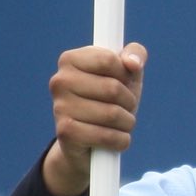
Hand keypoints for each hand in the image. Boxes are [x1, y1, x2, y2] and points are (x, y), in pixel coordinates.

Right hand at [44, 43, 147, 195]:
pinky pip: (107, 136)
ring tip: (120, 124)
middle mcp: (60, 81)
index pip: (109, 60)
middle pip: (113, 88)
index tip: (122, 82)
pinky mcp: (65, 133)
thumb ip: (135, 54)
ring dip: (127, 122)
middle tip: (124, 107)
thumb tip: (133, 63)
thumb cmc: (110, 100)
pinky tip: (116, 139)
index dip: (125, 75)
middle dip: (129, 101)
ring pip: (112, 114)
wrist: (89, 141)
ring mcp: (59, 107)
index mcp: (70, 59)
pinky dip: (121, 140)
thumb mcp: (126, 73)